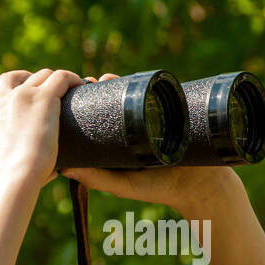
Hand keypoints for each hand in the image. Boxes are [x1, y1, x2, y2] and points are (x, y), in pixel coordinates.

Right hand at [0, 68, 84, 189]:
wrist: (12, 175)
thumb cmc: (7, 176)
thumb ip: (15, 155)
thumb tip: (50, 174)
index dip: (2, 85)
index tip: (16, 93)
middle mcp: (1, 96)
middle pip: (17, 76)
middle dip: (31, 82)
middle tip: (46, 95)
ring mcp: (22, 94)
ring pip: (42, 75)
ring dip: (53, 81)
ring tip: (66, 91)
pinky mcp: (44, 98)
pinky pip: (61, 77)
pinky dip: (72, 79)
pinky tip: (80, 86)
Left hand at [64, 72, 241, 209]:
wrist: (200, 184)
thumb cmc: (159, 188)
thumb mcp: (123, 185)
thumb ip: (97, 179)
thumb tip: (64, 168)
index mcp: (118, 141)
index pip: (96, 117)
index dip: (84, 104)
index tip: (73, 95)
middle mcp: (132, 126)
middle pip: (110, 101)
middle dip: (98, 88)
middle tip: (89, 82)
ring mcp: (151, 116)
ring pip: (129, 93)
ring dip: (115, 82)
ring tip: (106, 78)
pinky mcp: (170, 110)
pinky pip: (153, 91)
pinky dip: (141, 82)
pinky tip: (131, 76)